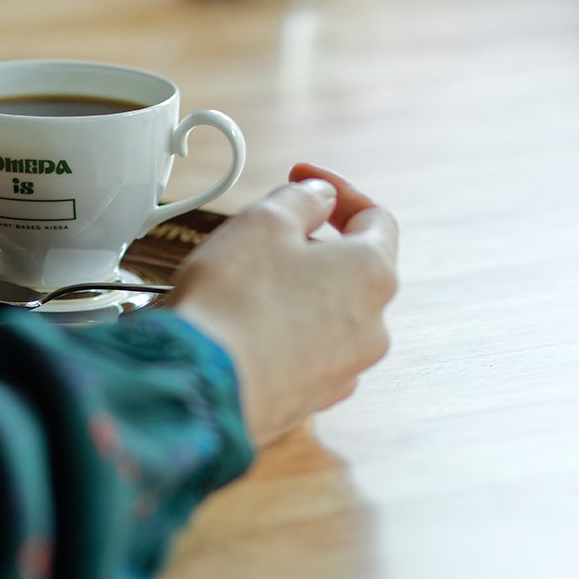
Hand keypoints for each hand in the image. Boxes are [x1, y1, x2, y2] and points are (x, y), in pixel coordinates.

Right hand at [166, 163, 398, 446]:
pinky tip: (242, 327)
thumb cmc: (234, 299)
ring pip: (327, 312)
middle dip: (310, 244)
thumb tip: (321, 198)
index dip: (337, 191)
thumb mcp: (264, 221)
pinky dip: (282, 331)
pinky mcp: (313, 398)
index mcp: (372, 273)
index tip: (302, 179)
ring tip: (243, 284)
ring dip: (295, 290)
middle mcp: (373, 325)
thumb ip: (303, 199)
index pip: (375, 218)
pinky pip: (305, 350)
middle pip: (351, 268)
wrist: (202, 384)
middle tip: (262, 235)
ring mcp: (345, 368)